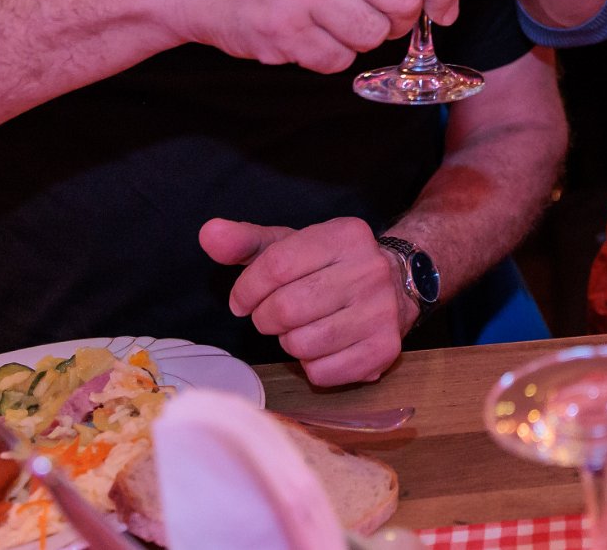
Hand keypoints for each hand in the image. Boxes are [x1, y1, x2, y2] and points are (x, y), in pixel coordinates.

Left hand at [199, 216, 417, 386]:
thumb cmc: (331, 266)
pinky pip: (323, 372)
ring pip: (303, 343)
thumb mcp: (291, 245)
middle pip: (287, 308)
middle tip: (271, 317)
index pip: (276, 265)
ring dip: (289, 342)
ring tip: (300, 329)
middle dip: (266, 318)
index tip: (241, 301)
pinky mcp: (385, 349)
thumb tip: (209, 234)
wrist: (397, 283)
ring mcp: (381, 312)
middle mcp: (369, 270)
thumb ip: (246, 241)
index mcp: (345, 235)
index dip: (246, 289)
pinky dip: (312, 366)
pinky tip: (322, 348)